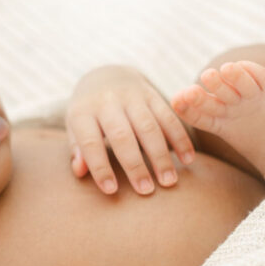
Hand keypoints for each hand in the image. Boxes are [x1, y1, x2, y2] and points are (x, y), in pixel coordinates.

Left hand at [66, 65, 194, 194]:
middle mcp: (107, 101)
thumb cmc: (88, 113)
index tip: (111, 190)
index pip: (90, 142)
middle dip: (135, 165)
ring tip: (169, 181)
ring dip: (161, 155)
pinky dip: (179, 138)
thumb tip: (79, 172)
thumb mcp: (76, 127)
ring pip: (149, 127)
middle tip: (146, 191)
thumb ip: (78, 149)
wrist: (106, 74)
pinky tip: (188, 160)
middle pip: (123, 135)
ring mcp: (132, 95)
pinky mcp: (152, 94)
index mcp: (83, 112)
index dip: (100, 166)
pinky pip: (168, 117)